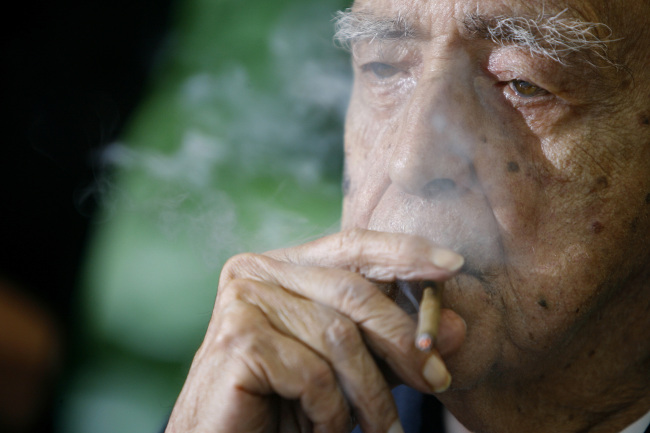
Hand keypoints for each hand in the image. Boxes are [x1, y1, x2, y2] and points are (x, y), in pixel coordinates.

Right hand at [166, 228, 465, 432]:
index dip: (403, 251)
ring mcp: (243, 300)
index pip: (352, 244)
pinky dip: (330, 411)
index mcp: (283, 265)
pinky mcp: (237, 339)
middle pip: (352, 290)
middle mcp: (257, 271)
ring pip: (338, 335)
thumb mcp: (352, 368)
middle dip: (403, 339)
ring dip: (370, 393)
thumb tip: (456, 326)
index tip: (452, 266)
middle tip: (437, 379)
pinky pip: (312, 372)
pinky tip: (324, 429)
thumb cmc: (285, 404)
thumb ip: (396, 343)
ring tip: (382, 430)